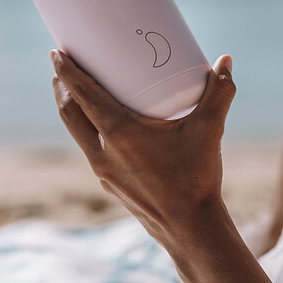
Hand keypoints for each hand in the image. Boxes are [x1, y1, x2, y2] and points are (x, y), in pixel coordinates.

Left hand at [50, 49, 235, 246]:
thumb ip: (219, 93)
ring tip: (73, 91)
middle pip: (69, 112)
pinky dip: (87, 130)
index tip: (56, 52)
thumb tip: (226, 61)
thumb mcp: (210, 131)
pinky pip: (90, 150)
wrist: (191, 230)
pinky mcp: (111, 184)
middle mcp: (103, 152)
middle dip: (61, 86)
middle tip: (61, 65)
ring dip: (71, 109)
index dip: (66, 71)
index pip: (82, 95)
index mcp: (119, 133)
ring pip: (76, 133)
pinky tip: (101, 127)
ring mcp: (103, 171)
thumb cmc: (196, 179)